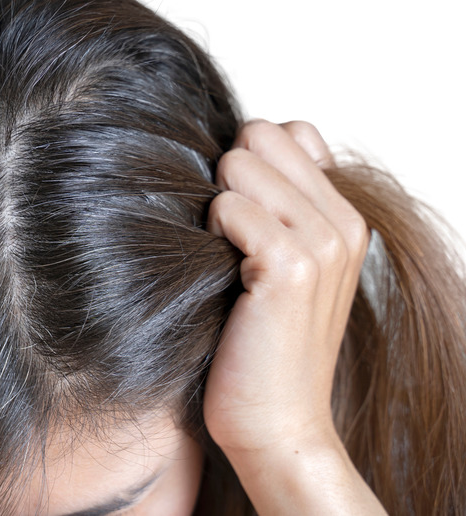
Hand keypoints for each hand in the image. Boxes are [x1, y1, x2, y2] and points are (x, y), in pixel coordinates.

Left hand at [203, 120, 382, 512]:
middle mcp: (342, 222)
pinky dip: (211, 231)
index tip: (240, 216)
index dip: (249, 162)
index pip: (289, 131)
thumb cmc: (260, 347)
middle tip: (225, 236)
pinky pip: (229, 207)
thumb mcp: (279, 269)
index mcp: (343, 217)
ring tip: (224, 256)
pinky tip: (222, 272)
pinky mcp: (291, 268)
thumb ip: (275, 210)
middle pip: (260, 134)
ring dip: (215, 204)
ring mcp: (322, 243)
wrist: (276, 423)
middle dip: (227, 175)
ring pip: (240, 162)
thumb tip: (232, 156)